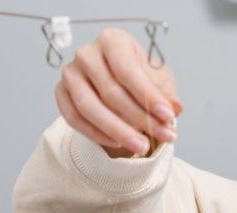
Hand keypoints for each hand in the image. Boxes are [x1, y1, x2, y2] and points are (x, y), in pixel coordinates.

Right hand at [55, 29, 181, 156]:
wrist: (117, 85)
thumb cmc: (139, 78)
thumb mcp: (159, 80)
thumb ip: (166, 92)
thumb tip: (175, 107)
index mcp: (112, 40)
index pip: (128, 70)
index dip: (148, 96)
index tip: (168, 117)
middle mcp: (87, 54)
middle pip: (110, 92)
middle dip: (140, 118)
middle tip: (163, 136)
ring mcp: (70, 73)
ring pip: (90, 107)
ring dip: (118, 131)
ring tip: (142, 147)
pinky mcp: (61, 94)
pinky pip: (74, 119)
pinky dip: (96, 134)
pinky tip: (118, 143)